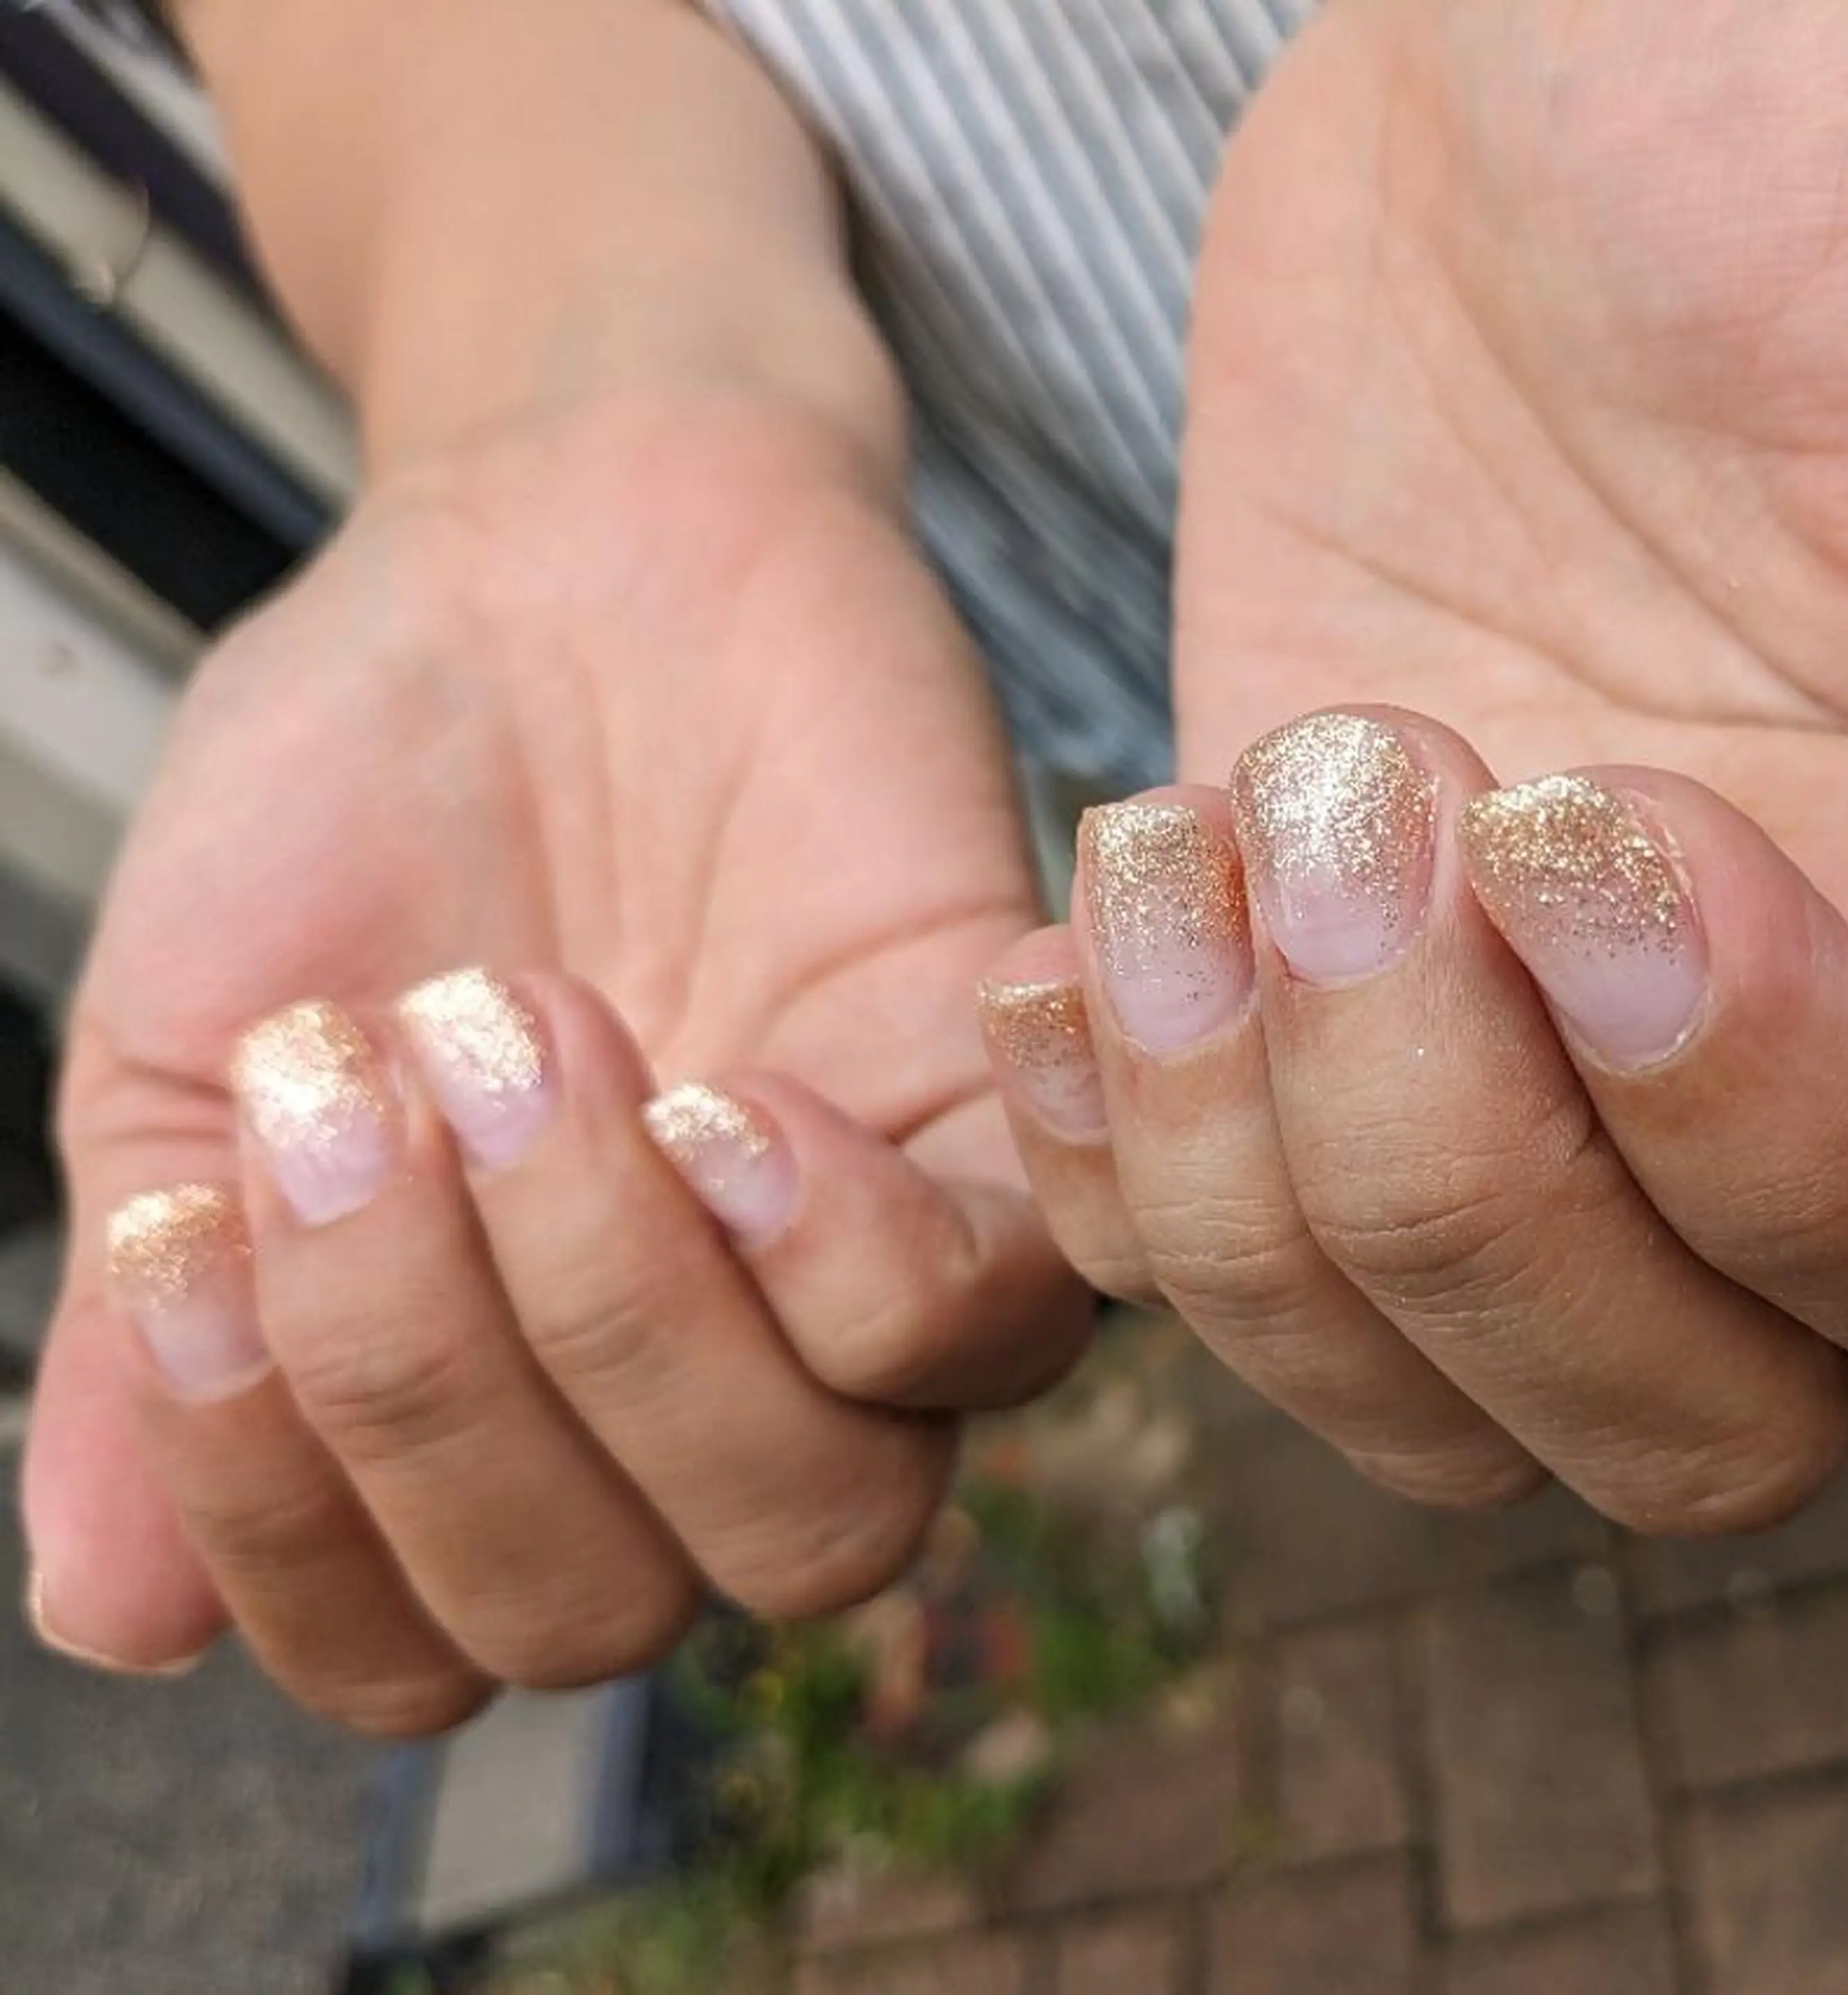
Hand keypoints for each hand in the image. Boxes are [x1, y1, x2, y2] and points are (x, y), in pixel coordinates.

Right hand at [25, 389, 1086, 1720]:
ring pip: (816, 1523)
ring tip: (526, 1045)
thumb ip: (175, 1335)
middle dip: (441, 1391)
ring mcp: (856, 1284)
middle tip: (368, 1086)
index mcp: (488, 1410)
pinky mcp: (1004, 1137)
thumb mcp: (200, 1056)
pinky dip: (839, 1259)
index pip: (416, 1644)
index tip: (189, 1235)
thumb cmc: (372, 796)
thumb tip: (110, 1615)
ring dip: (623, 1319)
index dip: (284, 1517)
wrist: (545, 548)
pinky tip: (727, 1102)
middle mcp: (686, 1396)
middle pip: (613, 1614)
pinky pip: (992, 1324)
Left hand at [991, 0, 1847, 1515]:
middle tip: (1379, 809)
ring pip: (1431, 1409)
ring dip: (1269, 1180)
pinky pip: (1208, 1280)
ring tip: (1203, 836)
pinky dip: (1117, 1176)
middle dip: (1483, 1186)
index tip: (1612, 827)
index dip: (1794, 1140)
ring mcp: (1540, 1089)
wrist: (1551, 32)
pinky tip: (1087, 940)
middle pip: (1696, 1423)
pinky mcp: (1311, 1032)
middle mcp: (1811, 1088)